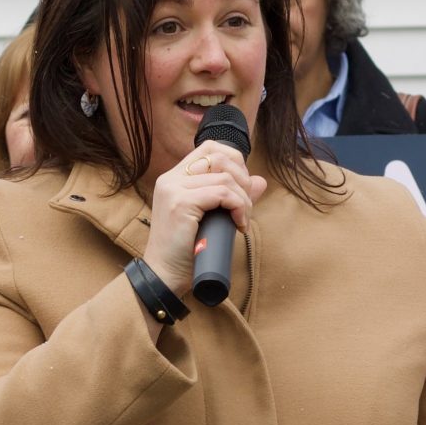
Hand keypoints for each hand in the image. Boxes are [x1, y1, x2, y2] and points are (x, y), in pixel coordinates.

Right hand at [142, 139, 268, 297]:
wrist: (164, 275)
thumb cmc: (186, 251)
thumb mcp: (212, 218)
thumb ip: (233, 197)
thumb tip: (260, 181)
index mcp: (174, 178)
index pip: (209, 148)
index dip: (234, 160)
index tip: (242, 187)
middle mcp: (171, 179)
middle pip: (219, 157)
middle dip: (243, 179)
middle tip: (246, 207)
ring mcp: (174, 189)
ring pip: (225, 178)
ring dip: (243, 199)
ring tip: (242, 220)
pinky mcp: (180, 203)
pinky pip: (222, 193)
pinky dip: (238, 207)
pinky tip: (238, 225)